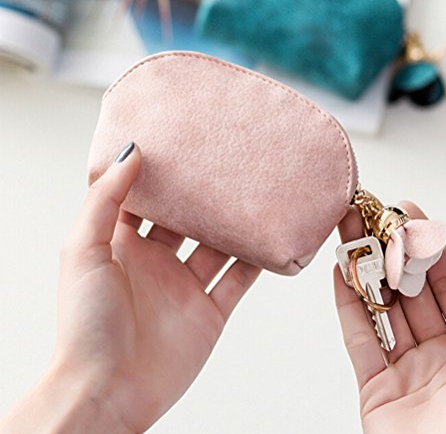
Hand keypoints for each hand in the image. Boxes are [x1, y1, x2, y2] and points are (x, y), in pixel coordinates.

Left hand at [0, 142, 260, 432]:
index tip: (180, 152)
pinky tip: (266, 241)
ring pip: (217, 248)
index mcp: (124, 247)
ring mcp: (184, 288)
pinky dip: (254, 262)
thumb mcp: (83, 250)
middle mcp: (156, 265)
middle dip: (203, 199)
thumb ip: (105, 200)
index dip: (160, 179)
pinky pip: (237, 281)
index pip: (145, 203)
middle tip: (223, 170)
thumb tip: (131, 154)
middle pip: (187, 222)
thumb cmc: (86, 324)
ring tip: (252, 198)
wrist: (109, 390)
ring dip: (233, 227)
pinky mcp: (208, 313)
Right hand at [334, 202, 445, 433]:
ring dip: (365, 271)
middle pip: (411, 292)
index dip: (431, 250)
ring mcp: (406, 370)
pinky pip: (358, 340)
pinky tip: (340, 275)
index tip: (413, 218)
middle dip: (392, 253)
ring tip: (351, 236)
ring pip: (382, 310)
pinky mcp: (375, 388)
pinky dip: (347, 306)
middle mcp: (441, 356)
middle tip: (375, 218)